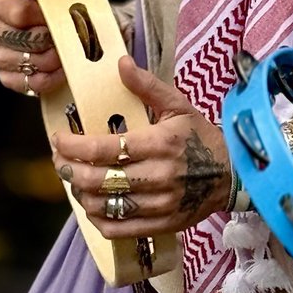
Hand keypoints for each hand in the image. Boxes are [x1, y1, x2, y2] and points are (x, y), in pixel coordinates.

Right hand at [0, 0, 64, 95]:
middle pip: (29, 40)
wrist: (45, 30)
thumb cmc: (48, 8)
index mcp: (0, 6)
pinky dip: (54, 76)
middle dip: (54, 40)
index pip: (21, 13)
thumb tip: (65, 2)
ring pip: (33, 61)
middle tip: (71, 36)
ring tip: (69, 50)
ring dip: (56, 58)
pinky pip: (35, 82)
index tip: (64, 15)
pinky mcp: (8, 79)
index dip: (47, 16)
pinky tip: (64, 68)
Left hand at [52, 55, 230, 237]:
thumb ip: (146, 85)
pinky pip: (120, 229)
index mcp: (160, 142)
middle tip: (59, 161)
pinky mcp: (162, 225)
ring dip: (82, 194)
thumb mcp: (178, 104)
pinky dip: (98, 220)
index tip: (59, 139)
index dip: (76, 146)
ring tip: (74, 180)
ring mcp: (160, 204)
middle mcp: (158, 175)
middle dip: (70, 170)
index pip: (106, 148)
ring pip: (106, 206)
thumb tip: (120, 62)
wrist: (233, 173)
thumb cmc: (201, 135)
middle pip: (100, 179)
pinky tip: (92, 206)